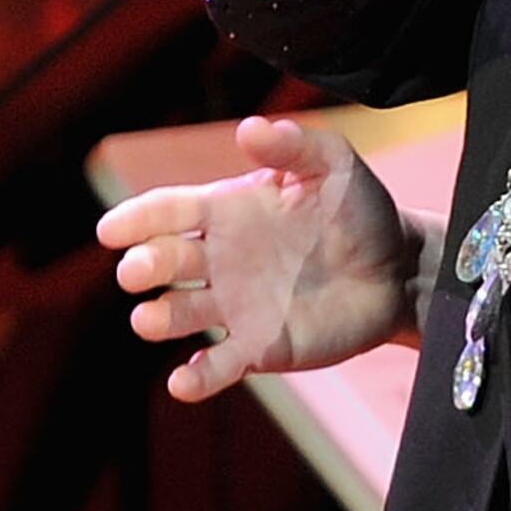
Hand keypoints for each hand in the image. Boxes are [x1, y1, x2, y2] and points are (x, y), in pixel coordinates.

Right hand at [97, 114, 422, 401]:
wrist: (400, 271)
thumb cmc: (361, 212)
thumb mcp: (334, 167)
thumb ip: (293, 146)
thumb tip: (249, 128)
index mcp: (226, 213)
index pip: (167, 211)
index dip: (136, 219)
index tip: (110, 229)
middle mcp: (219, 261)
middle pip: (163, 263)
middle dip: (144, 266)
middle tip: (138, 271)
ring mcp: (234, 307)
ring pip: (178, 314)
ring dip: (158, 319)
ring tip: (150, 319)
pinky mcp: (258, 348)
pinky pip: (217, 366)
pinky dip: (197, 378)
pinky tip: (184, 382)